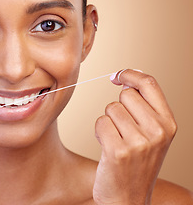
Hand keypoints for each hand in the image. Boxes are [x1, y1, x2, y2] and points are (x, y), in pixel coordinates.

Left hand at [93, 69, 176, 204]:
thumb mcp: (151, 135)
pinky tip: (108, 148)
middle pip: (125, 95)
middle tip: (122, 129)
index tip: (118, 76)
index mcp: (169, 124)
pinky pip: (100, 123)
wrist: (129, 198)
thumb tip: (125, 79)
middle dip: (117, 108)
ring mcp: (139, 142)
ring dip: (108, 122)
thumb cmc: (136, 163)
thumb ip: (144, 107)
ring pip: (110, 109)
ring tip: (116, 140)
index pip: (149, 84)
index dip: (130, 74)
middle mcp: (158, 131)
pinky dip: (99, 133)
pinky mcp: (118, 151)